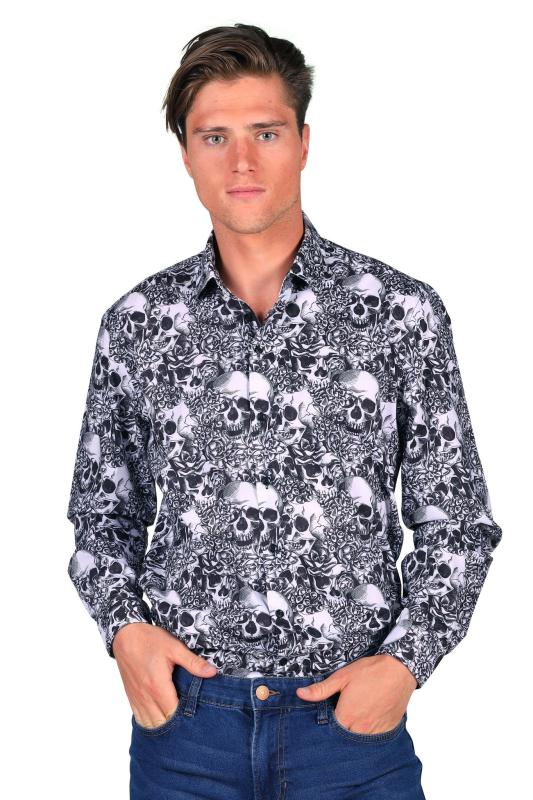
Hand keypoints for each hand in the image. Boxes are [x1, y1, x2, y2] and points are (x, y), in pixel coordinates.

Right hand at [112, 622, 217, 728]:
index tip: (197, 716)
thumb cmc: (150, 640)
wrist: (125, 636)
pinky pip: (140, 718)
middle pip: (162, 723)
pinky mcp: (132, 697)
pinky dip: (150, 723)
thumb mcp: (175, 648)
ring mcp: (137, 698)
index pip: (173, 714)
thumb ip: (193, 663)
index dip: (185, 718)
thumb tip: (212, 673)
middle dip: (176, 725)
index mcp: (158, 686)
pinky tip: (160, 720)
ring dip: (163, 725)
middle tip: (190, 720)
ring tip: (177, 723)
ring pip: (150, 724)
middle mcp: (146, 696)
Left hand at [296, 654, 416, 734]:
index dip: (326, 724)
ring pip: (359, 740)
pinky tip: (368, 719)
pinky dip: (369, 733)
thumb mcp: (342, 677)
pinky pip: (374, 738)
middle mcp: (360, 729)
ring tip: (354, 717)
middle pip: (344, 737)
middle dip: (339, 730)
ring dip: (354, 732)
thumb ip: (321, 689)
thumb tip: (300, 694)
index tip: (328, 714)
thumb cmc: (370, 672)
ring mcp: (375, 732)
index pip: (329, 730)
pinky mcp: (387, 731)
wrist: (399, 670)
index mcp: (346, 717)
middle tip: (341, 715)